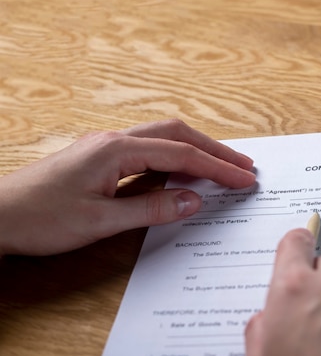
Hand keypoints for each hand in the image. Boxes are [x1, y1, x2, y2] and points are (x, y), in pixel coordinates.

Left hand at [0, 119, 255, 255]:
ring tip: (223, 167)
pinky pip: (148, 150)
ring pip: (163, 138)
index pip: (181, 153)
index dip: (217, 167)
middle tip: (244, 167)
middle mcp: (114, 140)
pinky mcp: (101, 157)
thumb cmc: (40, 218)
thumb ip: (151, 209)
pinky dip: (175, 157)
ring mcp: (106, 146)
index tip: (245, 179)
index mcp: (116, 150)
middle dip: (214, 149)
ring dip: (196, 150)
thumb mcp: (100, 221)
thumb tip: (193, 201)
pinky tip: (183, 172)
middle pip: (177, 133)